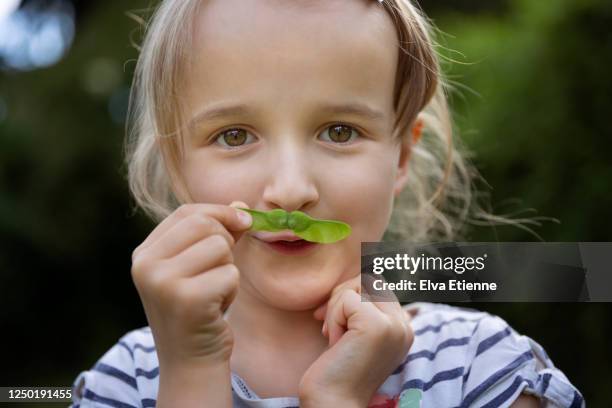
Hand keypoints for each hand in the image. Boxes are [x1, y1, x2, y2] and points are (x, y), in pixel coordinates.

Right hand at [130, 202, 251, 368]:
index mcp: (144, 253)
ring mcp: (162, 282)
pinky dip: (232, 290)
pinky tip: (217, 307)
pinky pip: (229, 274)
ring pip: (220, 247)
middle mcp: (146, 265)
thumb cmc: (200, 309)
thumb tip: (239, 204)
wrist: (192, 361)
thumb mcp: (199, 266)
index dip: (220, 212)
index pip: (186, 212)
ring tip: (214, 292)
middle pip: (204, 224)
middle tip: (219, 270)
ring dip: (228, 270)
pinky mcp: (187, 299)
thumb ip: (216, 233)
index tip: (243, 220)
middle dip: (225, 243)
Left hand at [299, 276, 412, 406]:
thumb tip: (354, 278)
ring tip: (334, 335)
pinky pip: (347, 299)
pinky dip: (333, 318)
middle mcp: (404, 325)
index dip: (350, 293)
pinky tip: (334, 342)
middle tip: (326, 324)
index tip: (331, 316)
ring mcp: (394, 325)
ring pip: (358, 285)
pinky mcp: (377, 325)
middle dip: (341, 296)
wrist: (332, 403)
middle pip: (370, 278)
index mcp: (402, 327)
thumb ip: (361, 307)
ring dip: (336, 307)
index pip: (379, 283)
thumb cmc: (337, 369)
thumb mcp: (354, 332)